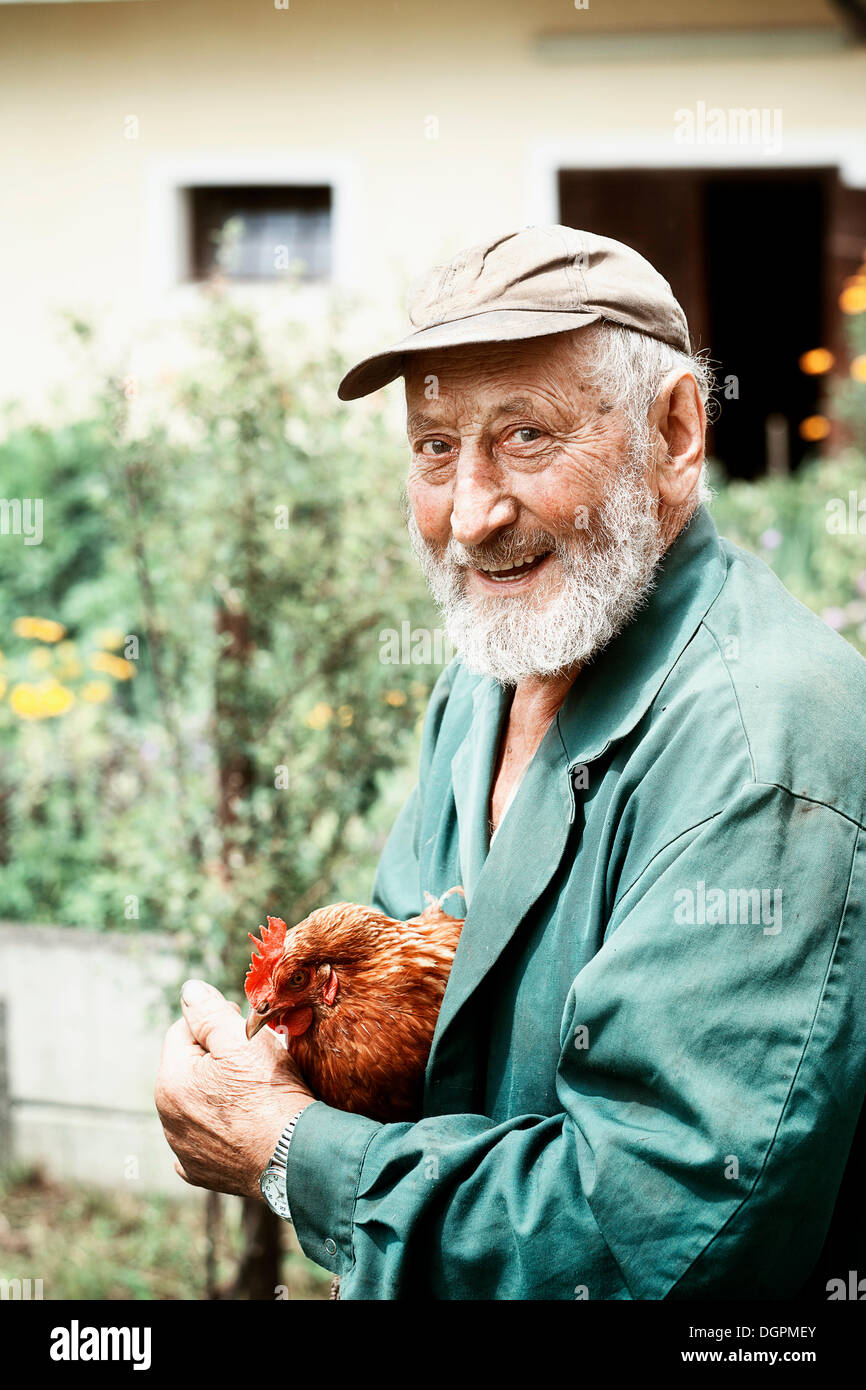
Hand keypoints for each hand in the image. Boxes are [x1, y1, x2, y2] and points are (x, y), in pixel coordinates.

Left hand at [155, 979, 315, 1199]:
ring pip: (198, 1102)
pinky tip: (241, 1124)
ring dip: (218, 1091)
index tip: (244, 1026)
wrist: (296, 1156)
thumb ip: (209, 1011)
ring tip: (254, 1092)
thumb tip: (189, 990)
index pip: (182, 1031)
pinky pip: (205, 1139)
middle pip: (189, 1068)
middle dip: (216, 1056)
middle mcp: (168, 1119)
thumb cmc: (270, 1093)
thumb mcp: (241, 1038)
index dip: (213, 1021)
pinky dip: (220, 1128)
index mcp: (171, 1082)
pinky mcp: (203, 1172)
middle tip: (254, 1058)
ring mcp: (184, 1151)